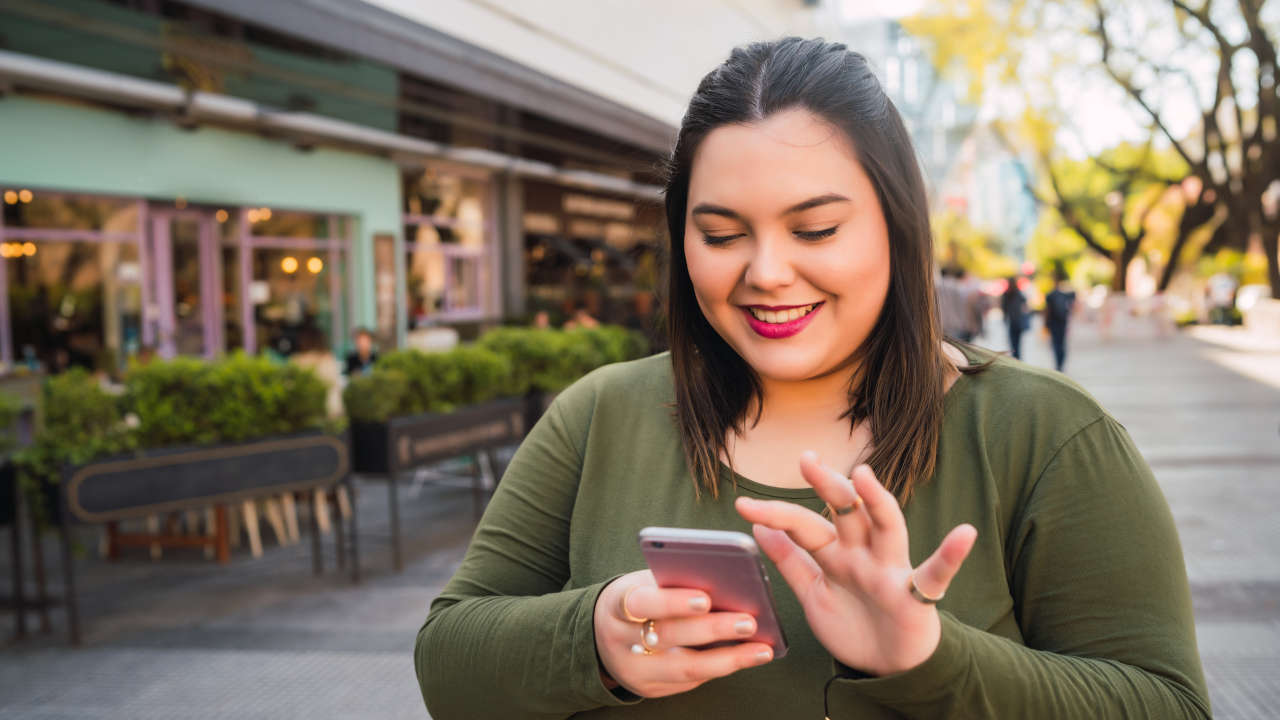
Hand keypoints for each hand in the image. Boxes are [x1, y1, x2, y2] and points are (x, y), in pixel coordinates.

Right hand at [594, 569, 774, 697]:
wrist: (603, 634)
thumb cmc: (638, 598)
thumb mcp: (644, 583)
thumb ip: (673, 581)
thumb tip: (727, 580)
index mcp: (617, 604)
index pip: (642, 603)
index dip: (673, 602)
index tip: (706, 598)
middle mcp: (621, 640)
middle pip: (668, 637)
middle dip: (712, 629)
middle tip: (748, 621)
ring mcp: (635, 670)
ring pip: (684, 668)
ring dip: (727, 658)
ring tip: (760, 649)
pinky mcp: (651, 689)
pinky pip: (691, 681)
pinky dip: (722, 667)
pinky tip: (747, 657)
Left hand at [735, 452, 976, 676]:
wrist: (888, 668)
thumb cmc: (852, 625)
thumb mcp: (814, 592)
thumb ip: (790, 562)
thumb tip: (760, 529)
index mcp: (835, 555)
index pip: (804, 526)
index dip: (775, 514)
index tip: (742, 504)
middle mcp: (863, 554)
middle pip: (845, 512)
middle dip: (827, 486)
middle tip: (806, 461)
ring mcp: (891, 571)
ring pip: (886, 527)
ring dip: (877, 501)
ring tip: (865, 476)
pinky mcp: (919, 596)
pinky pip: (937, 573)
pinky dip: (952, 554)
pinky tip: (965, 535)